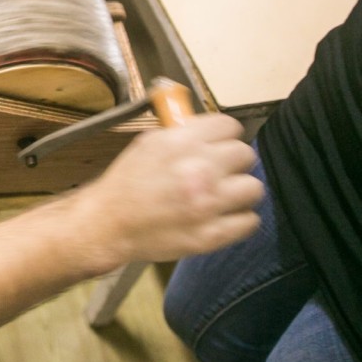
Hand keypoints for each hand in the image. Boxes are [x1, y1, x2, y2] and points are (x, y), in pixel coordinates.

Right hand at [52, 113, 262, 271]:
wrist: (108, 223)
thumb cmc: (127, 182)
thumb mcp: (148, 143)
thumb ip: (182, 133)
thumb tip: (211, 128)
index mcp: (181, 142)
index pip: (230, 126)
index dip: (225, 136)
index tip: (218, 146)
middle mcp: (199, 169)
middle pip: (246, 155)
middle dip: (233, 163)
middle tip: (219, 174)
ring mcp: (208, 204)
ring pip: (254, 188)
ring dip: (240, 192)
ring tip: (223, 197)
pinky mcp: (211, 234)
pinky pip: (250, 221)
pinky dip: (239, 220)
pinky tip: (222, 218)